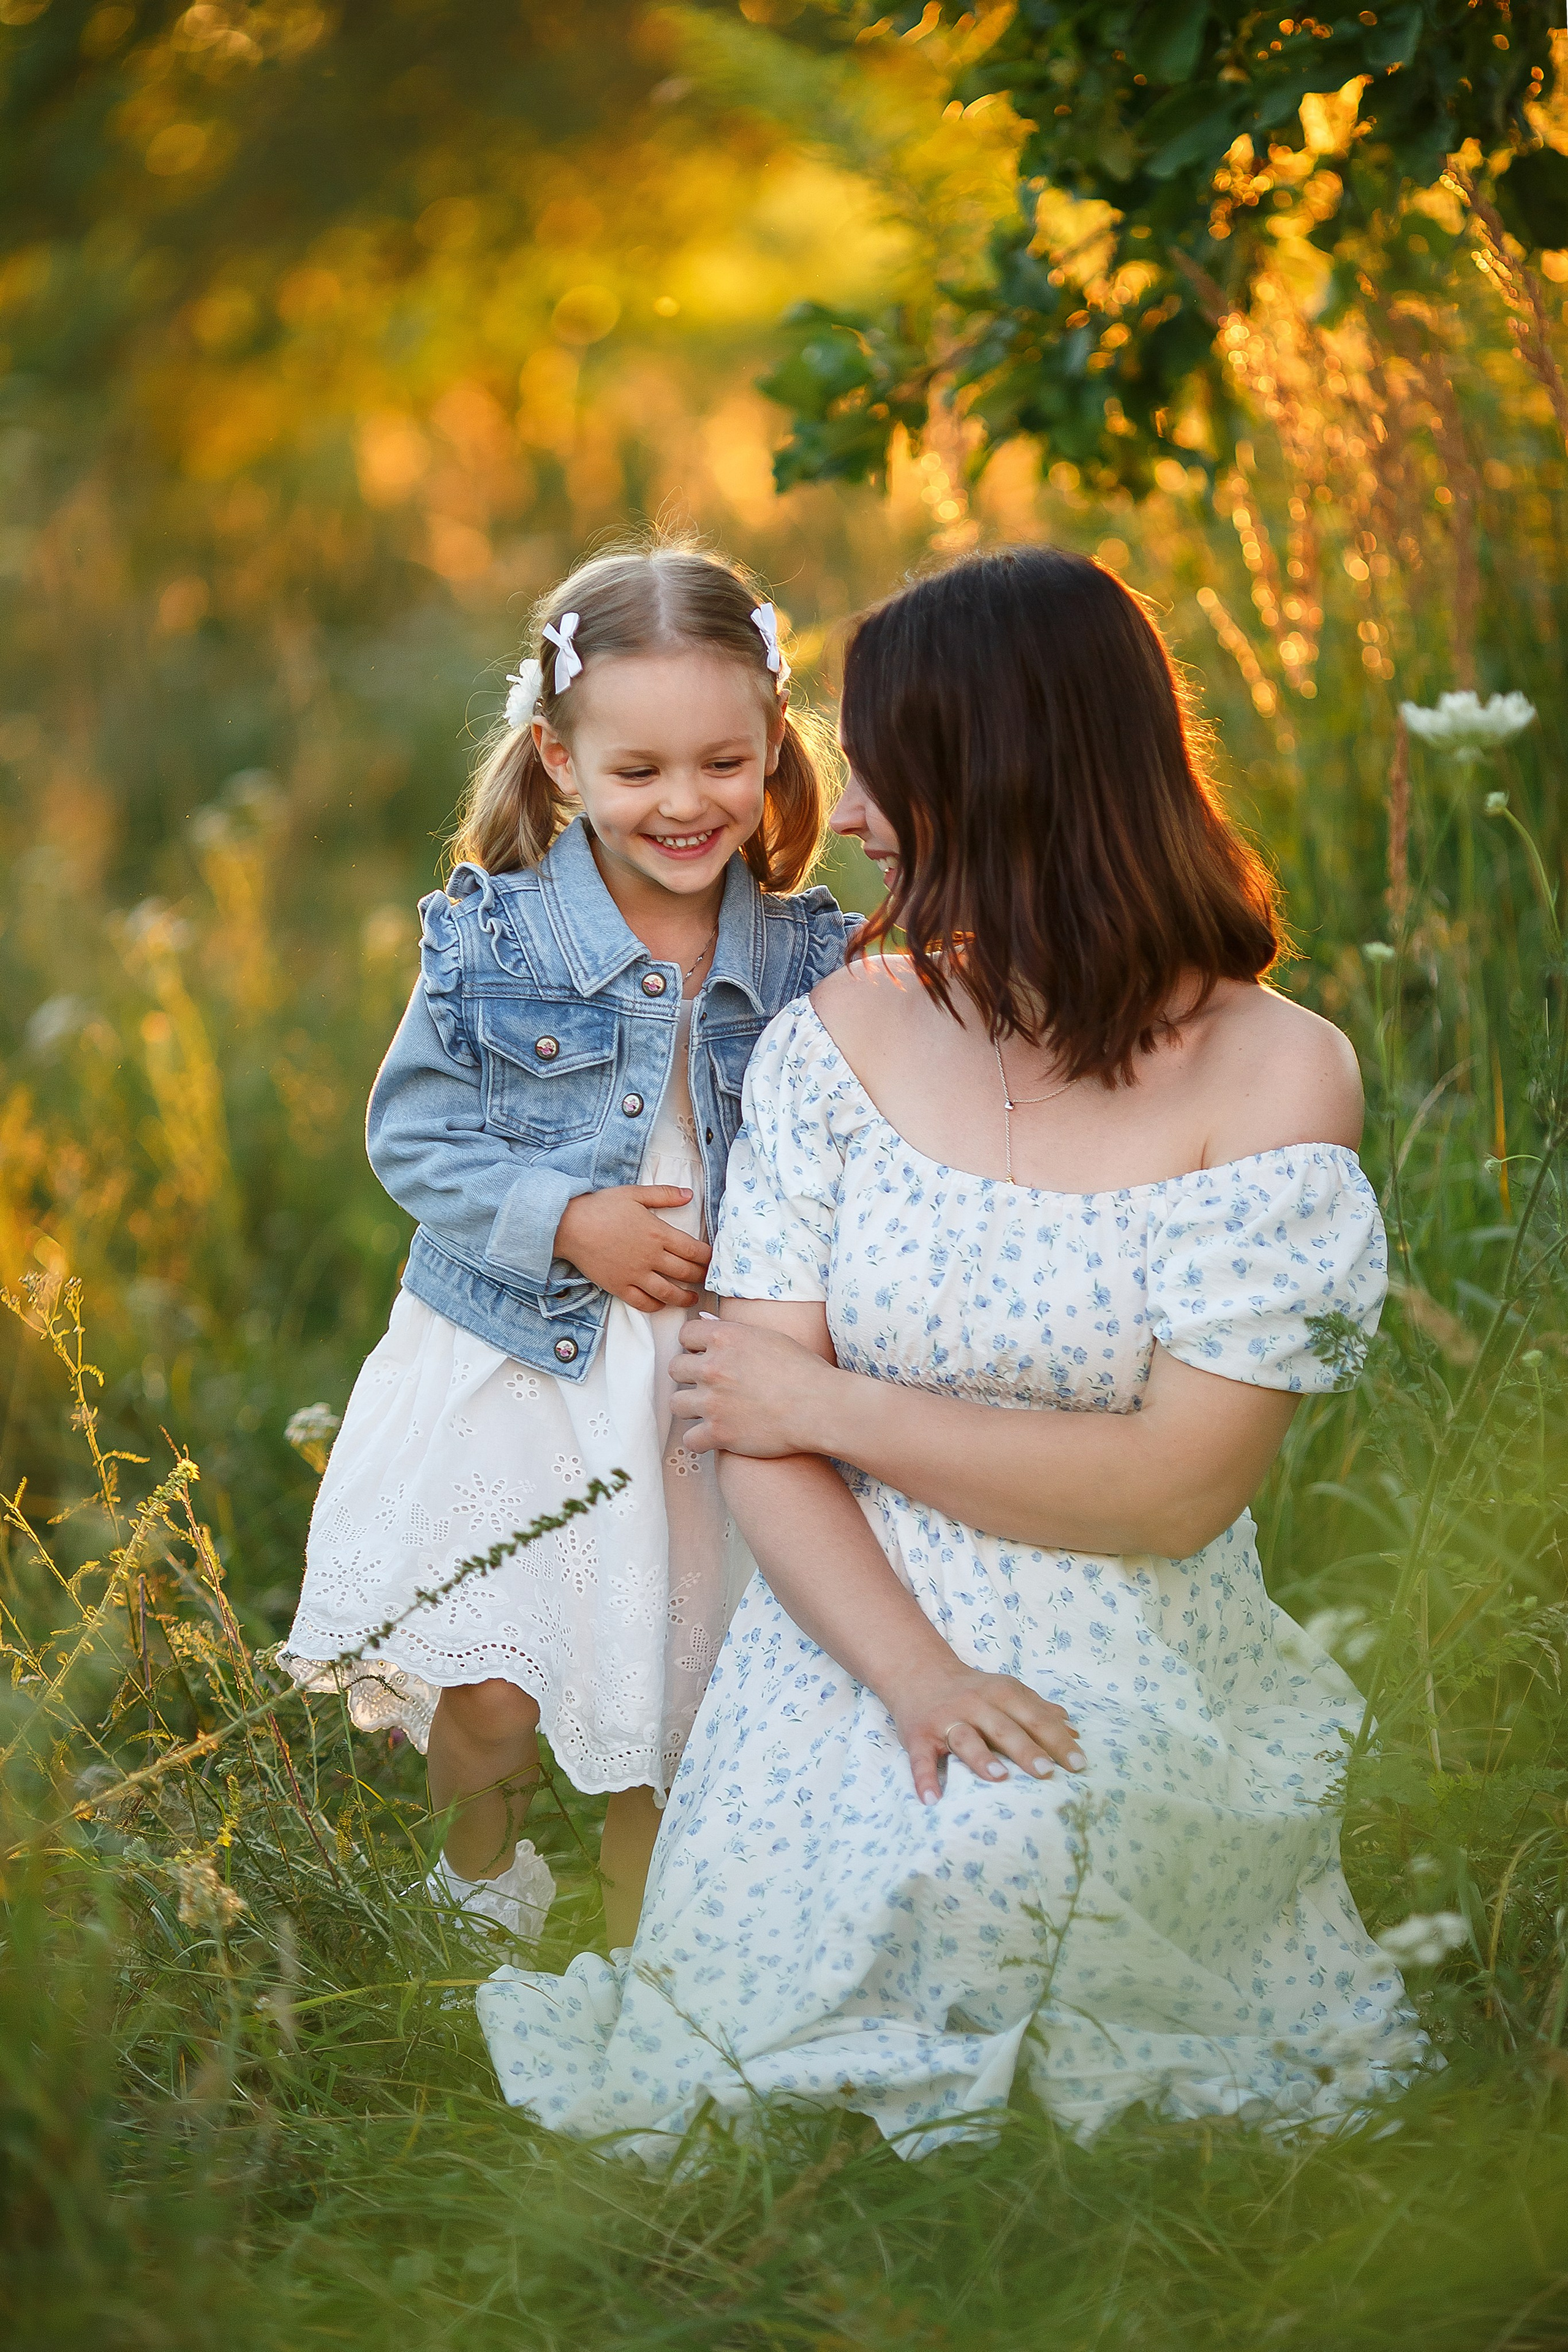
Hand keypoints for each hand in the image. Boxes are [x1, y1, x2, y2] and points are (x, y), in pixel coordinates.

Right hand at [554, 1187, 711, 1312]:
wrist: (569, 1225)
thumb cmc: (601, 1206)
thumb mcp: (635, 1193)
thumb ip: (664, 1195)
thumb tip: (689, 1194)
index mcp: (658, 1233)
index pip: (693, 1250)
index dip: (708, 1258)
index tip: (713, 1260)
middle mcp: (650, 1257)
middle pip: (685, 1272)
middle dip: (700, 1277)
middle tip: (706, 1279)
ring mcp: (635, 1274)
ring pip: (668, 1292)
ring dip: (684, 1297)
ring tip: (691, 1297)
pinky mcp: (619, 1287)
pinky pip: (643, 1303)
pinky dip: (656, 1306)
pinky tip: (662, 1304)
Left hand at [670, 1313, 834, 1455]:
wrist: (820, 1407)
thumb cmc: (804, 1370)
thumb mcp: (769, 1338)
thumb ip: (734, 1333)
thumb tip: (705, 1323)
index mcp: (725, 1338)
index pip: (685, 1335)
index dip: (694, 1346)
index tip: (704, 1355)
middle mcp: (713, 1367)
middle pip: (675, 1368)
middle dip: (689, 1376)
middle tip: (708, 1384)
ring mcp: (712, 1402)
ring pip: (676, 1403)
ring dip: (691, 1407)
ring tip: (710, 1410)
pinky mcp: (718, 1433)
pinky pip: (689, 1439)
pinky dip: (700, 1440)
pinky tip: (714, 1437)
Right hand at [887, 1660, 1085, 1806]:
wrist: (919, 1673)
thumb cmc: (973, 1691)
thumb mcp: (1007, 1692)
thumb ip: (1038, 1710)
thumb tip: (1073, 1730)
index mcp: (1002, 1694)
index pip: (1035, 1718)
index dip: (1057, 1740)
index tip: (1079, 1764)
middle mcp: (975, 1704)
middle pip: (1004, 1728)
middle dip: (1026, 1749)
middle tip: (1046, 1772)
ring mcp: (946, 1720)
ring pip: (965, 1738)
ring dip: (981, 1758)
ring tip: (999, 1777)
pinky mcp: (919, 1736)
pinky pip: (921, 1758)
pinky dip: (924, 1778)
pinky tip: (932, 1799)